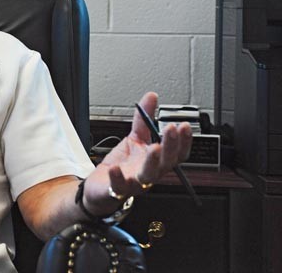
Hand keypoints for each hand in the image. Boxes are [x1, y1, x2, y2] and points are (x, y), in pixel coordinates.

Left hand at [82, 92, 191, 215]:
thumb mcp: (134, 139)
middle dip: (171, 146)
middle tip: (171, 129)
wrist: (101, 187)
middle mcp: (149, 174)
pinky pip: (119, 186)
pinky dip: (118, 178)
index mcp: (156, 162)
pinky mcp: (117, 190)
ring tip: (154, 147)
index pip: (176, 153)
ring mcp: (134, 183)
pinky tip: (116, 168)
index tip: (185, 125)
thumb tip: (152, 96)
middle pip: (167, 163)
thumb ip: (143, 119)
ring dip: (153, 162)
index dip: (183, 141)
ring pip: (149, 176)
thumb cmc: (122, 165)